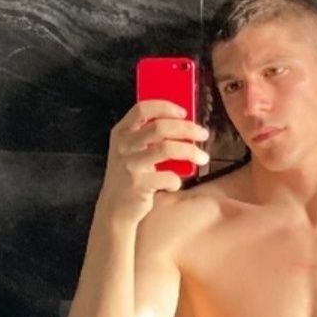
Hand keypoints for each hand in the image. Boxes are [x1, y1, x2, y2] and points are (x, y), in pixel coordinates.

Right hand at [100, 99, 210, 222]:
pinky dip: (176, 181)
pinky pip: (168, 177)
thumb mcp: (130, 151)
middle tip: (203, 133)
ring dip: (190, 151)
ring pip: (167, 149)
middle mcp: (123, 146)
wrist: (114, 209)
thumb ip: (147, 136)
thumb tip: (183, 125)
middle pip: (160, 127)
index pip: (142, 109)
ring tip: (203, 158)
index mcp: (121, 133)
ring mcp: (129, 165)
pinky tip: (174, 184)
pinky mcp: (137, 184)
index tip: (184, 112)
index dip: (165, 107)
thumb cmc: (129, 177)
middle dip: (187, 128)